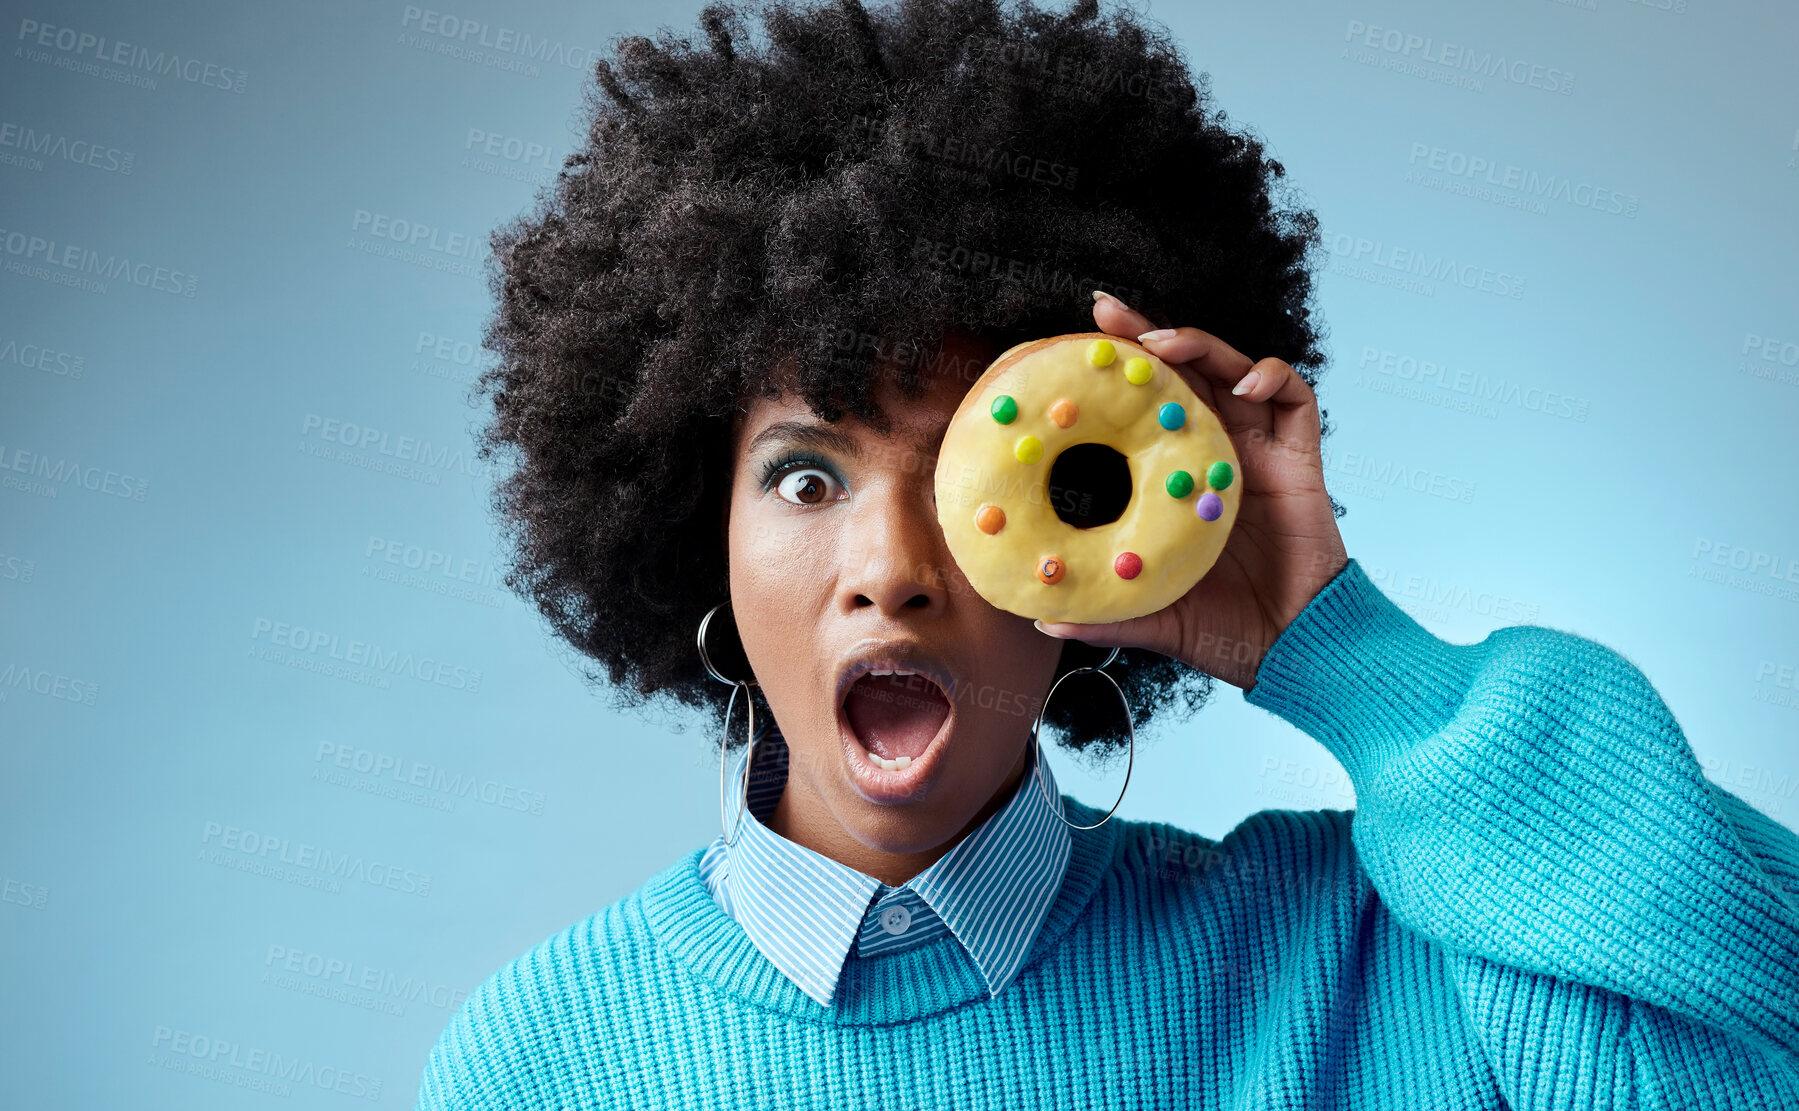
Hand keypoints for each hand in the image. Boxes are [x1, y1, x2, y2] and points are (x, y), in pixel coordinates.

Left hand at [1033, 294, 1349, 690]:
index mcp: (1178, 477)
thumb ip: (1103, 618)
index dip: (1114, 376)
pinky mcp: (1300, 460)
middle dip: (1147, 334)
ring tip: (1166, 344)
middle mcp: (1216, 453)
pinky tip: (1246, 385)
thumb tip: (1039, 620)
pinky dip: (1273, 376)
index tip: (1074, 347)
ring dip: (1202, 345)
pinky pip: (1296, 399)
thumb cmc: (1226, 631)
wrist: (1295, 649)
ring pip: (1233, 369)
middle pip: (1183, 373)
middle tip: (1105, 313)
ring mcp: (1259, 451)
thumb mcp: (1153, 617)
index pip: (1142, 410)